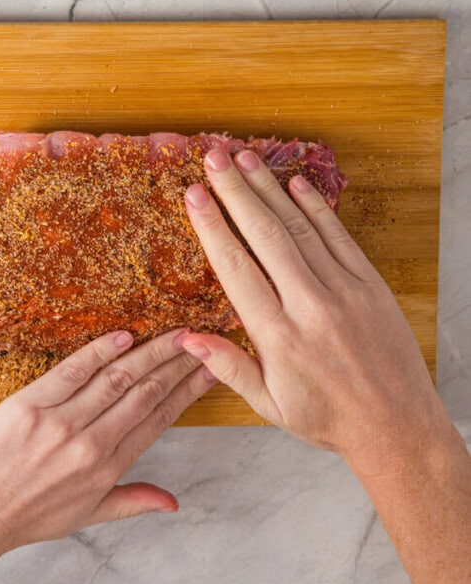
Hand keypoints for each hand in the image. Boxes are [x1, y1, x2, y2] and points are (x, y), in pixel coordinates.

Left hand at [0, 328, 214, 573]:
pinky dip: (99, 351)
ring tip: (176, 333)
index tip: (210, 369)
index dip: (187, 391)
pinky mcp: (28, 406)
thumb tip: (172, 503)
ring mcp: (59, 424)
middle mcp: (90, 445)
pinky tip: (124, 335)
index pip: (158, 419)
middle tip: (204, 340)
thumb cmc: (17, 520)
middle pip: (145, 393)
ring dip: (151, 352)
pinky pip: (72, 371)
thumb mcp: (82, 516)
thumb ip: (131, 502)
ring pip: (117, 378)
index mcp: (106, 470)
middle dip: (179, 364)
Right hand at [181, 147, 447, 473]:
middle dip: (235, 191)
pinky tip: (294, 183)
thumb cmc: (328, 418)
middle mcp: (309, 306)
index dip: (212, 227)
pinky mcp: (371, 285)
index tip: (194, 195)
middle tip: (213, 157)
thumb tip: (187, 339)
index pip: (236, 269)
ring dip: (269, 189)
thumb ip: (228, 367)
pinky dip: (316, 207)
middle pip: (265, 236)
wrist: (396, 426)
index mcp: (278, 337)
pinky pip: (339, 237)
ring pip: (300, 228)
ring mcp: (344, 291)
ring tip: (243, 158)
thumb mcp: (268, 404)